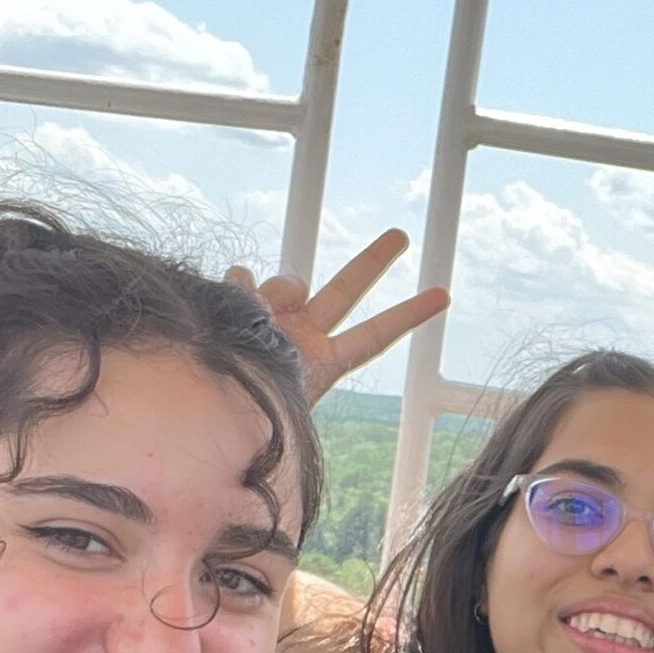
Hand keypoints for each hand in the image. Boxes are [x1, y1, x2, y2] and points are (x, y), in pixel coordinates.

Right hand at [227, 229, 446, 405]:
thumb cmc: (247, 415)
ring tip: (259, 323)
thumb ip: (278, 334)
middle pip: (346, 289)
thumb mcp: (283, 390)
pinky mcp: (233, 307)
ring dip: (277, 293)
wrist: (209, 417)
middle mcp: (302, 334)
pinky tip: (230, 303)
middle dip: (374, 260)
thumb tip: (252, 284)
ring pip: (287, 281)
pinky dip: (238, 285)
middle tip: (402, 235)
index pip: (376, 334)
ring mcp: (269, 318)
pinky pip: (241, 277)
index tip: (444, 295)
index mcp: (324, 362)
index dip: (409, 313)